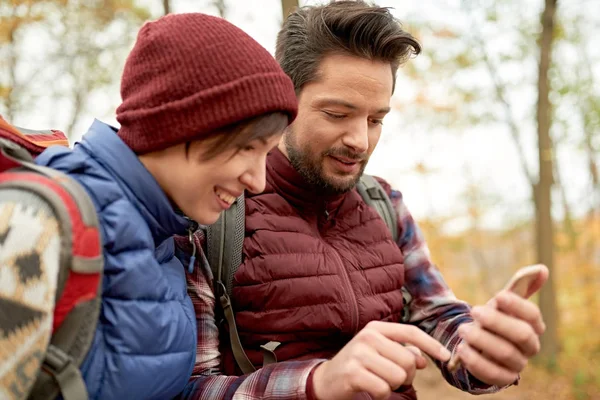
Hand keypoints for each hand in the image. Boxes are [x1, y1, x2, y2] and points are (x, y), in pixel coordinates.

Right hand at [312, 321, 450, 399]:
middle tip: (390, 377)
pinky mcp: (353, 373)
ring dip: (393, 386)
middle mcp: (368, 337)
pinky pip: (384, 389)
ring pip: (398, 376)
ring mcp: (359, 354)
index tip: (446, 356)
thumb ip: (402, 352)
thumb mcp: (380, 353)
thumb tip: (423, 361)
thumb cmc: (359, 365)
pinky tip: (369, 389)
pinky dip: (381, 395)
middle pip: (408, 360)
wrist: (326, 380)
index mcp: (376, 328)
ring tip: (378, 381)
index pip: (410, 332)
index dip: (431, 345)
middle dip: (406, 375)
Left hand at [456, 273, 547, 386]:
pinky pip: (493, 373)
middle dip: (498, 322)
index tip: (497, 296)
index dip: (517, 305)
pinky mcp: (502, 378)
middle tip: (474, 311)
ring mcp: (518, 364)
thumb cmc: (495, 318)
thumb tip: (542, 269)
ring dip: (482, 340)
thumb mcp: (503, 302)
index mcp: (533, 325)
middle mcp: (530, 346)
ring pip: (506, 354)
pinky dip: (476, 361)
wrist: (480, 344)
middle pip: (522, 335)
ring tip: (462, 329)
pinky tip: (462, 349)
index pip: (533, 315)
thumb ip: (519, 286)